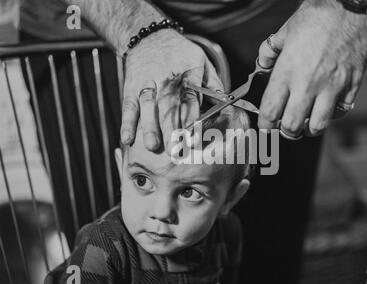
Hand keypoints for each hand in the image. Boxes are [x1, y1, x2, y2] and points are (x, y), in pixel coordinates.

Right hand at [121, 29, 222, 150]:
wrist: (149, 37)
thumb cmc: (180, 54)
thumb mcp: (202, 60)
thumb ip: (214, 83)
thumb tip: (226, 103)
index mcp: (187, 72)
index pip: (190, 97)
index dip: (192, 118)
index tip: (194, 136)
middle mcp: (166, 78)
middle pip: (168, 105)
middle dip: (171, 128)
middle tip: (175, 150)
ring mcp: (147, 83)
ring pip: (147, 106)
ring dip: (149, 127)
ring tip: (152, 146)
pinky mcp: (131, 88)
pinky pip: (128, 106)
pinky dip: (127, 122)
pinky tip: (127, 139)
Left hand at [257, 0, 366, 136]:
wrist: (352, 5)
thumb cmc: (318, 16)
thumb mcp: (284, 31)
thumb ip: (268, 52)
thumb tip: (262, 66)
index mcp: (287, 72)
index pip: (270, 111)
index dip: (265, 123)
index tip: (265, 124)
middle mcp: (308, 84)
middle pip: (291, 126)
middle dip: (285, 131)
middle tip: (285, 127)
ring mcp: (332, 87)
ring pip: (318, 127)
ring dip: (309, 129)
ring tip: (307, 123)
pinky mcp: (352, 86)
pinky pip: (340, 112)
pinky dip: (332, 115)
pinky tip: (327, 107)